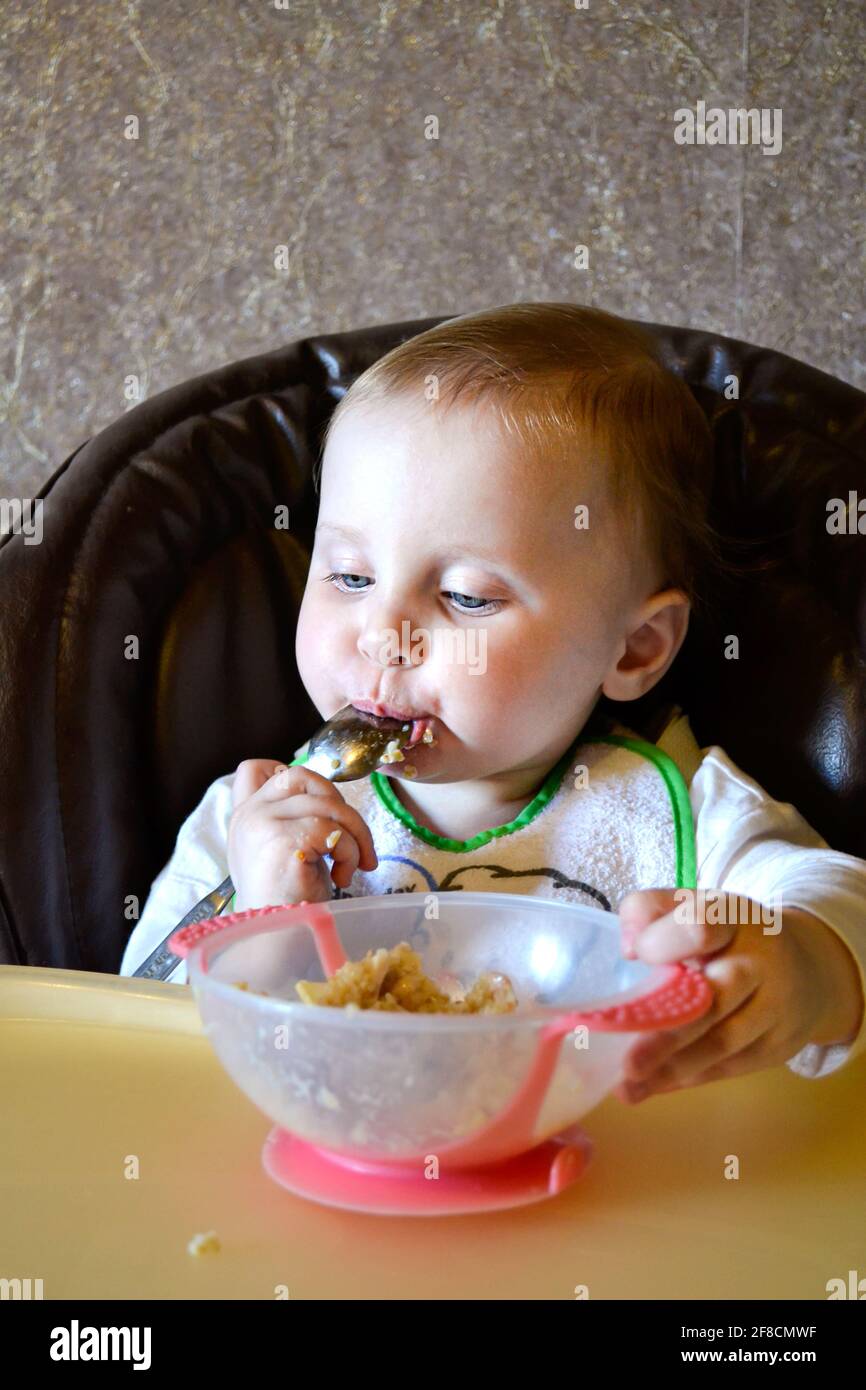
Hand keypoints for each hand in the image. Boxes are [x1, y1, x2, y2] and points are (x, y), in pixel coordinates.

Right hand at [227, 759, 377, 908]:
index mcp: (245, 815)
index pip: (255, 768)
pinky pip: (334, 832)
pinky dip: (350, 854)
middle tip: (355, 840)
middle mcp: (250, 815)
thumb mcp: (279, 852)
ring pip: (329, 805)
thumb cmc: (286, 901)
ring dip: (355, 836)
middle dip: (340, 805)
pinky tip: (342, 878)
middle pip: (305, 777)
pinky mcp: (285, 840)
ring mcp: (264, 824)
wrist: (276, 939)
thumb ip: (289, 822)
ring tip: (352, 867)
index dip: (293, 775)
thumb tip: (327, 802)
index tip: (319, 805)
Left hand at [612, 887, 863, 1102]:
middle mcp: (759, 960)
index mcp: (731, 917)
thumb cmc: (726, 936)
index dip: (665, 941)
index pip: (702, 924)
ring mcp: (775, 1005)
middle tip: (627, 1062)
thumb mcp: (691, 907)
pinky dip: (689, 1079)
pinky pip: (731, 1066)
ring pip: (724, 1041)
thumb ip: (649, 911)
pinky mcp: (779, 1044)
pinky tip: (653, 1086)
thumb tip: (628, 949)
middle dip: (669, 1033)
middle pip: (716, 997)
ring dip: (674, 1067)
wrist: (807, 969)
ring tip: (628, 1084)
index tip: (635, 955)